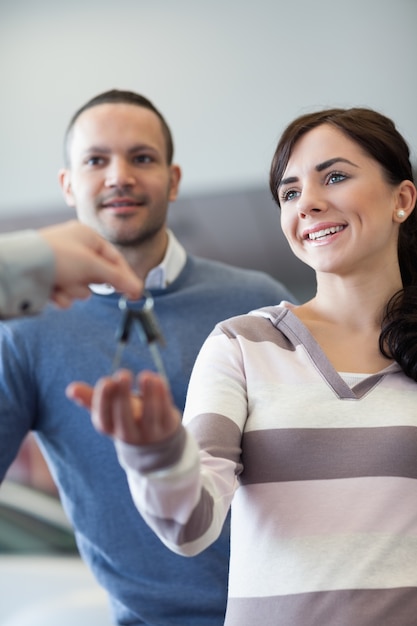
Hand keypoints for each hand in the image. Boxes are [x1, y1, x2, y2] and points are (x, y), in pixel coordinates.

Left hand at [39, 220, 141, 306]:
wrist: (22, 267)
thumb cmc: (57, 257)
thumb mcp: (93, 265)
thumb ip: (118, 278)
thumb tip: (138, 288)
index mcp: (87, 236)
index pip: (114, 258)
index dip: (125, 276)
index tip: (136, 293)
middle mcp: (75, 248)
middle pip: (98, 274)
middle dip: (90, 283)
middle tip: (87, 282)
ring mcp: (62, 264)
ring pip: (81, 286)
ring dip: (75, 290)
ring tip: (63, 285)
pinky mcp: (51, 279)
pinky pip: (67, 292)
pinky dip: (63, 296)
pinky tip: (54, 293)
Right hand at [66, 370, 180, 444]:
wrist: (155, 442)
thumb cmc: (126, 418)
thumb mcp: (108, 410)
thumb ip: (91, 398)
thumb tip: (70, 389)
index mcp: (111, 428)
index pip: (104, 419)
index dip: (103, 400)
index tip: (106, 380)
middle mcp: (129, 434)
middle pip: (124, 418)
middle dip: (123, 396)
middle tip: (123, 374)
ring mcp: (150, 433)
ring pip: (150, 415)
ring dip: (149, 394)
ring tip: (146, 375)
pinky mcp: (168, 427)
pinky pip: (166, 411)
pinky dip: (162, 394)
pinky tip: (157, 378)